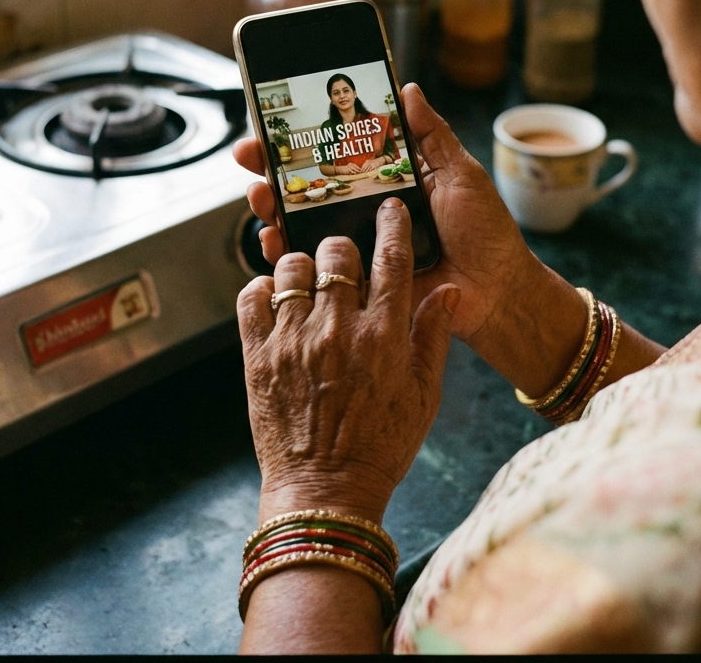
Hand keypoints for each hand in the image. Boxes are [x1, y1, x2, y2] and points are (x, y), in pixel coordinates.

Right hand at [235, 84, 529, 342]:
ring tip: (260, 195)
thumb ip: (431, 134)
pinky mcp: (355, 280)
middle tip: (251, 156)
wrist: (497, 289)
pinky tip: (271, 240)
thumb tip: (407, 89)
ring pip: (299, 224)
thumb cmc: (485, 231)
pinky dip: (284, 254)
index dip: (302, 139)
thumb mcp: (460, 172)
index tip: (273, 122)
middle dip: (271, 169)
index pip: (336, 153)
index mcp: (387, 180)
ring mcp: (357, 244)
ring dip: (270, 207)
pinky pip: (312, 268)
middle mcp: (365, 210)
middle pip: (306, 185)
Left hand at [236, 198, 458, 521]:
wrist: (325, 491)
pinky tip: (274, 301)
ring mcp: (293, 341)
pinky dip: (260, 290)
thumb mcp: (424, 394)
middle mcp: (337, 330)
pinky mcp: (258, 356)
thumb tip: (450, 291)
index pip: (391, 259)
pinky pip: (250, 298)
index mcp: (383, 336)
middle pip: (336, 252)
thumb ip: (434, 336)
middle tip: (343, 262)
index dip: (392, 224)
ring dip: (301, 266)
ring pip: (291, 267)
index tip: (389, 208)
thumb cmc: (381, 445)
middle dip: (342, 248)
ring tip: (307, 283)